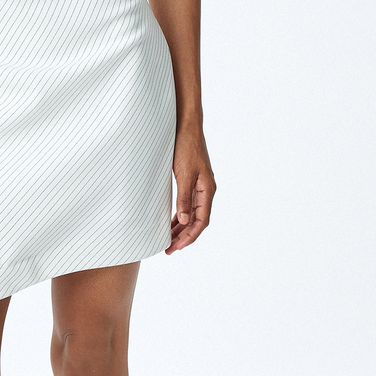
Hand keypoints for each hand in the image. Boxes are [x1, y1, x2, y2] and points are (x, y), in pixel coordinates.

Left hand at [166, 124, 214, 253]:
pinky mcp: (192, 180)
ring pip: (192, 213)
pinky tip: (171, 221)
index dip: (190, 236)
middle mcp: (206, 190)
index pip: (201, 221)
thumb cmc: (186, 147)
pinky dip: (180, 215)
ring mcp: (199, 186)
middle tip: (169, 249)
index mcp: (207, 190)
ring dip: (181, 227)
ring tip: (168, 239)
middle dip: (184, 236)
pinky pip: (188, 204)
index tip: (176, 247)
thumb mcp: (183, 174)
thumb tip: (184, 221)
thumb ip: (184, 198)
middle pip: (197, 220)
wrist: (186, 126)